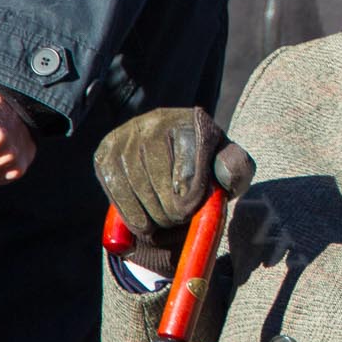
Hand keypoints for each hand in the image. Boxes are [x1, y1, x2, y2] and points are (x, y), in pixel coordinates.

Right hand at [93, 107, 253, 243]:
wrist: (174, 172)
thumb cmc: (208, 173)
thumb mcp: (230, 171)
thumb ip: (236, 169)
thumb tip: (223, 171)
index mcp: (193, 121)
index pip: (188, 157)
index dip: (191, 191)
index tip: (191, 210)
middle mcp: (157, 120)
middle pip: (157, 169)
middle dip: (168, 205)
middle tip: (177, 219)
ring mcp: (128, 134)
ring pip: (134, 179)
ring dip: (149, 210)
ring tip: (163, 221)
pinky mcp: (106, 152)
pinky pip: (113, 184)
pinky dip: (128, 210)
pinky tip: (142, 221)